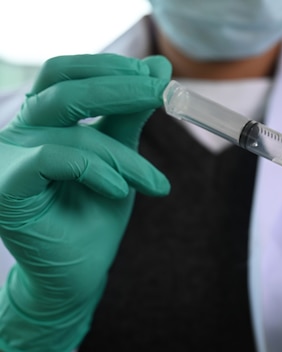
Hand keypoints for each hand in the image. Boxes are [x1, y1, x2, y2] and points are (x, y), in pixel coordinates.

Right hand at [0, 54, 170, 351]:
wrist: (79, 269)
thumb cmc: (96, 211)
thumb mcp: (121, 156)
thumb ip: (131, 115)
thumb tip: (158, 67)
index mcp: (41, 118)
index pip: (65, 72)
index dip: (109, 66)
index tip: (156, 75)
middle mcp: (18, 131)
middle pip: (63, 87)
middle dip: (120, 88)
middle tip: (163, 94)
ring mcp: (7, 157)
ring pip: (72, 132)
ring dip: (125, 156)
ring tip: (155, 183)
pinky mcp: (6, 187)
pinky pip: (54, 160)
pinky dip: (97, 171)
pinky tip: (120, 191)